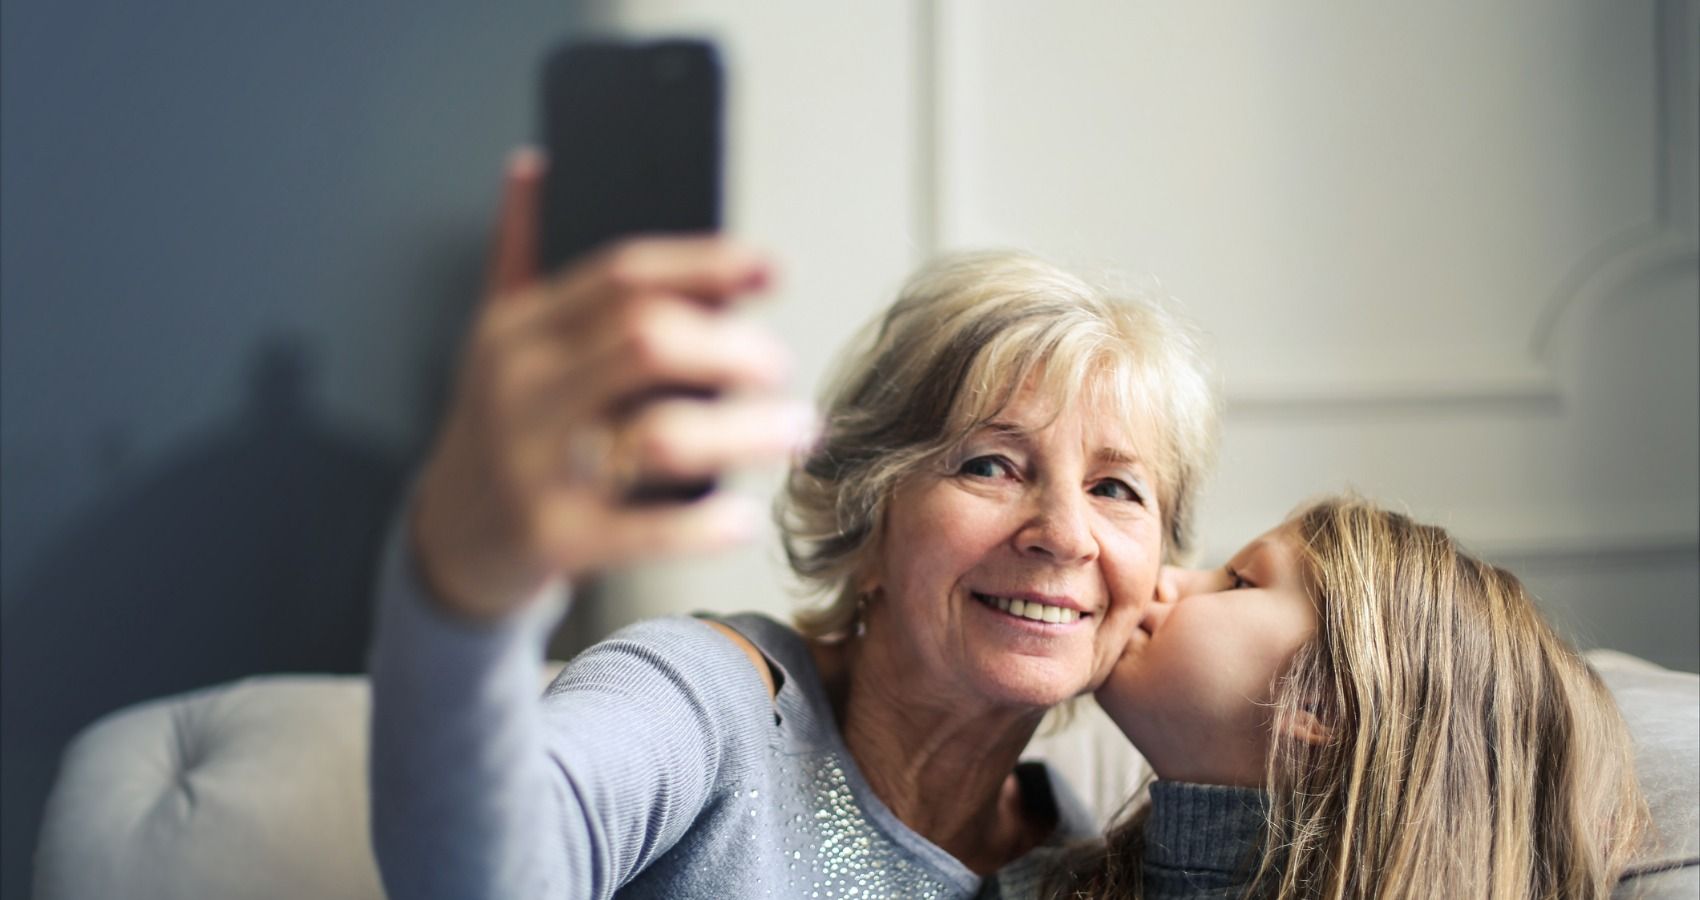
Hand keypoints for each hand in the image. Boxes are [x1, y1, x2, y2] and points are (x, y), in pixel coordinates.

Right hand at [411, 149, 811, 618]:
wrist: (445, 541)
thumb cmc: (497, 429)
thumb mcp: (495, 335)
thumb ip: (521, 253)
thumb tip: (534, 168)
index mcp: (520, 330)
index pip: (623, 275)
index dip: (707, 264)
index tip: (773, 268)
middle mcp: (523, 390)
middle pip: (648, 341)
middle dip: (734, 348)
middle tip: (779, 367)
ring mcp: (534, 466)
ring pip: (659, 436)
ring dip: (744, 432)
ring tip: (795, 430)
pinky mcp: (551, 538)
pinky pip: (646, 529)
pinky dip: (706, 525)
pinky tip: (744, 517)